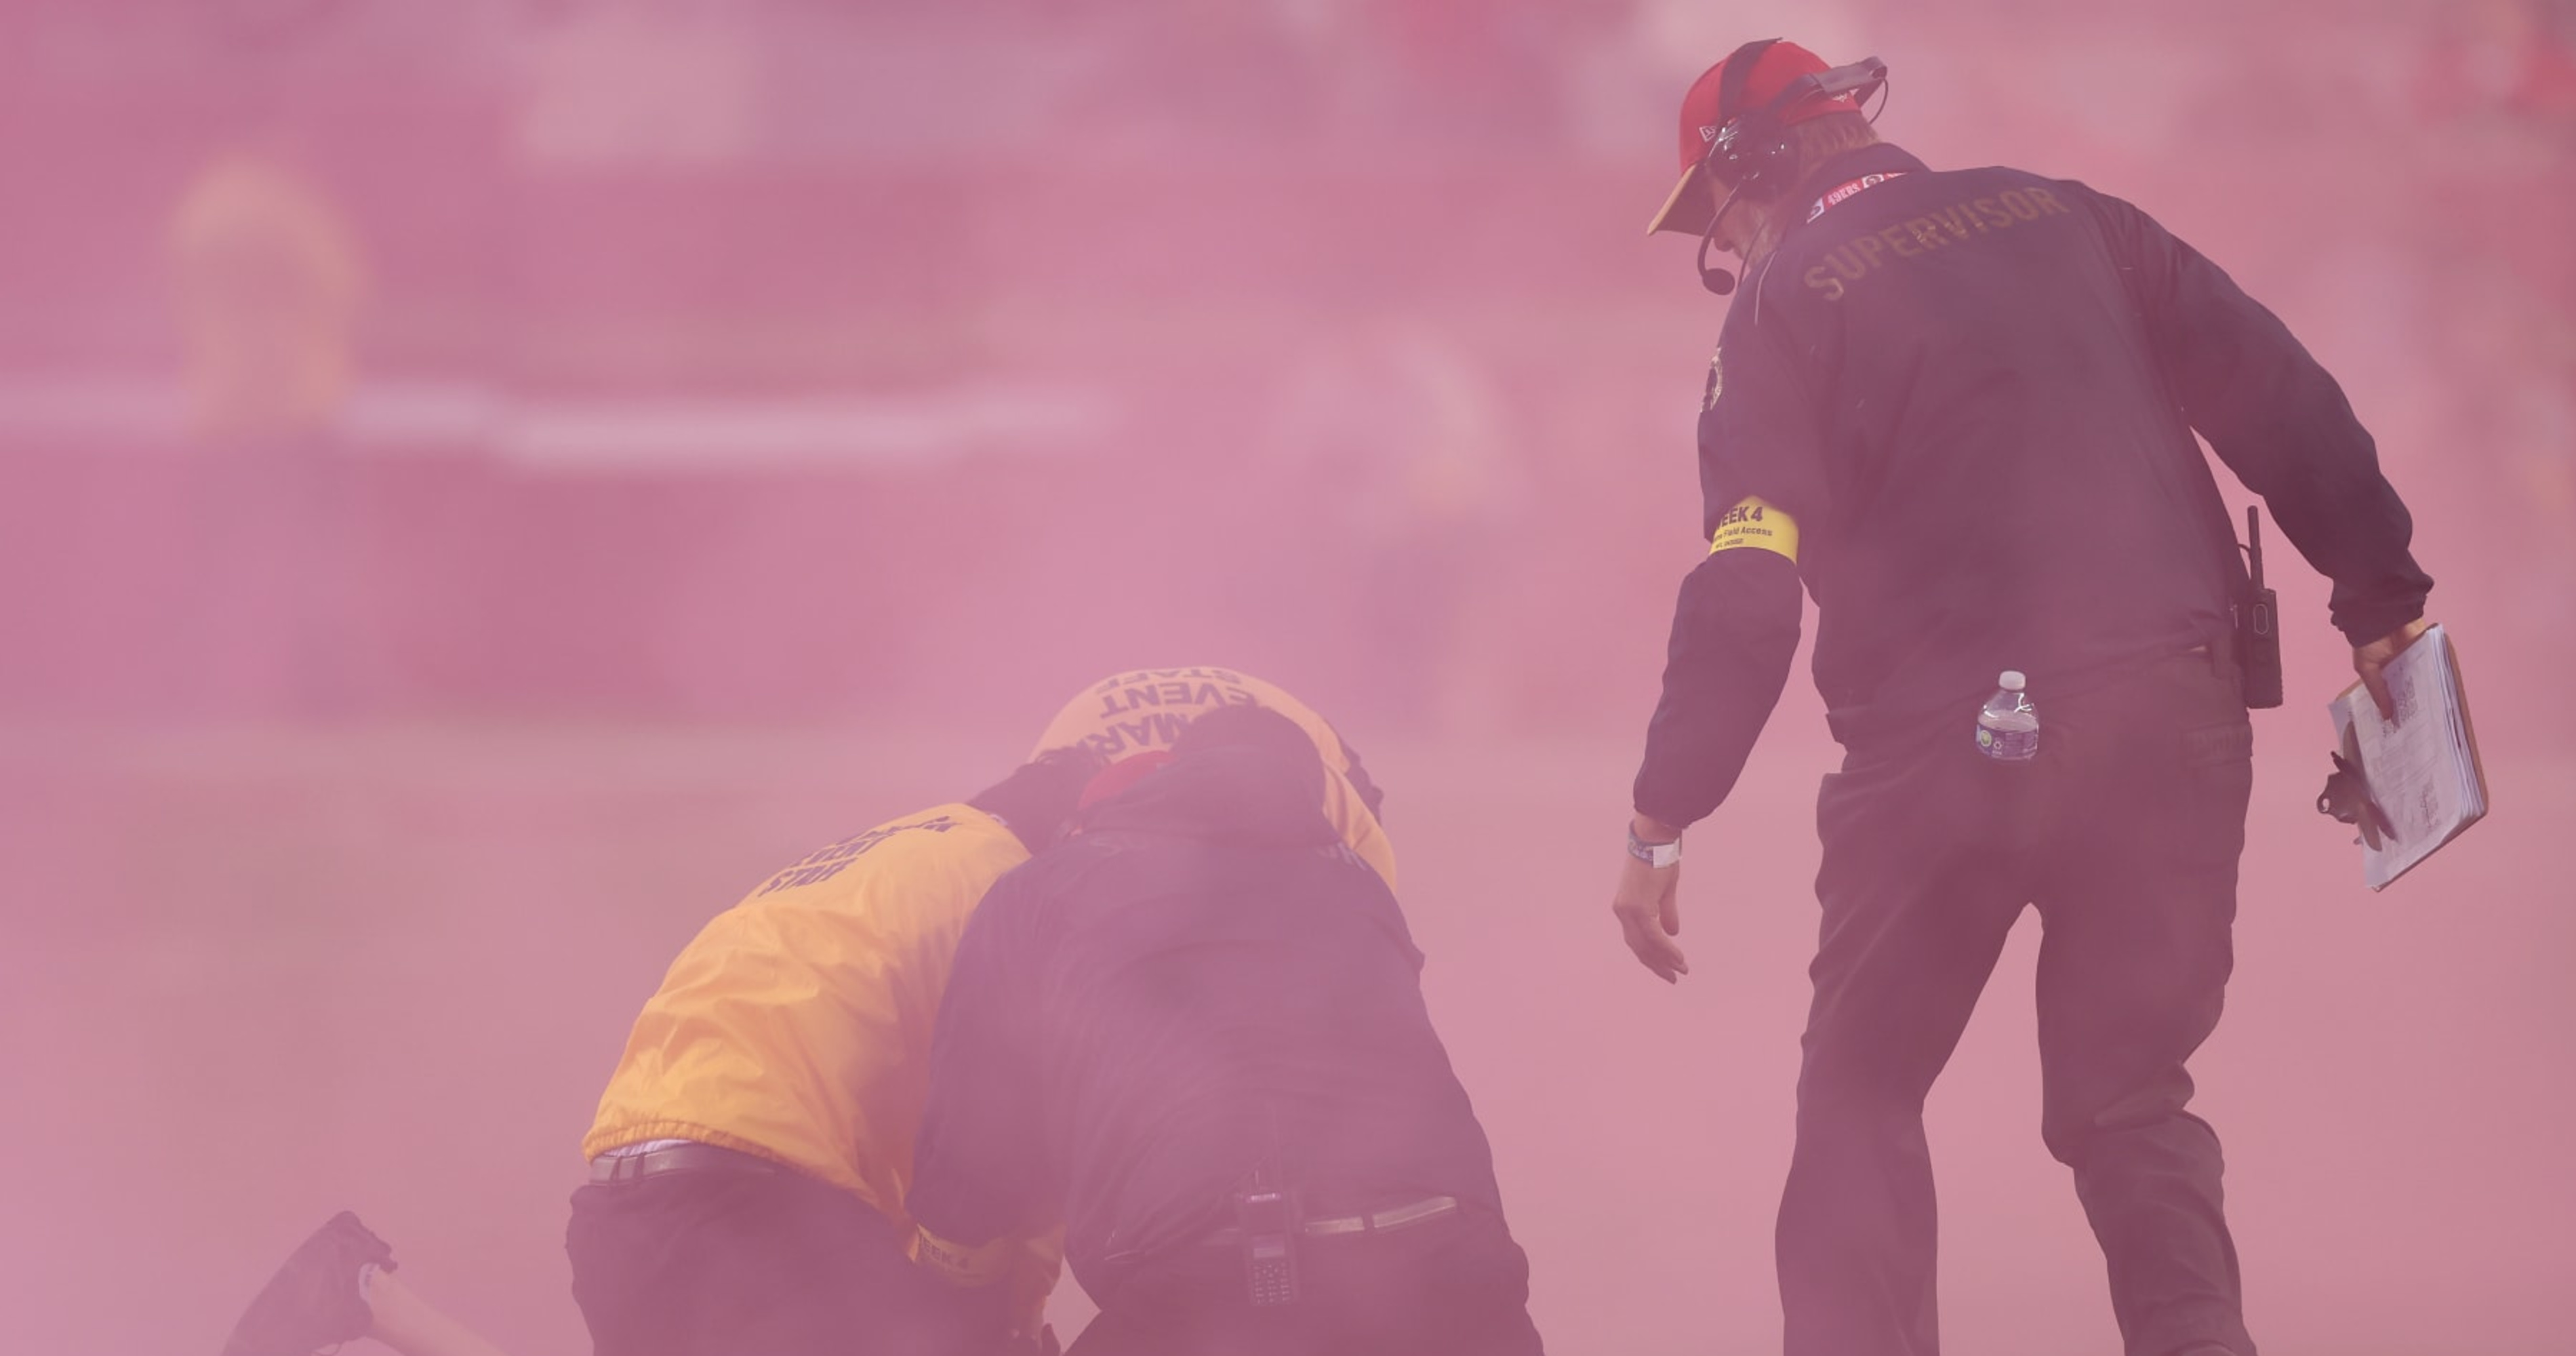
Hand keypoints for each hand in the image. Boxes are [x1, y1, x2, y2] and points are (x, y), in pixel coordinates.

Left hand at [1610, 816, 1688, 982]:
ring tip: (1680, 970)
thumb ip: (1666, 913)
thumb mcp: (1664, 891)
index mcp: (1626, 908)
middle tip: (1673, 977)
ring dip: (1664, 960)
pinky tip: (1678, 958)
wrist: (1654, 839)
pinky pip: (1654, 936)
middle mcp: (1623, 912)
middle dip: (1657, 964)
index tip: (1666, 968)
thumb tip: (1673, 933)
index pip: (1636, 941)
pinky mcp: (1638, 908)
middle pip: (1639, 948)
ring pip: (1646, 946)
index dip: (1651, 956)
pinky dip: (1666, 949)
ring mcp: (1628, 911)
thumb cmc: (1660, 860)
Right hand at [2353, 618, 2432, 723]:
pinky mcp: (2430, 655)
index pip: (2391, 694)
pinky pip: (2434, 671)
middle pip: (2410, 691)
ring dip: (2424, 696)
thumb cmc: (2368, 641)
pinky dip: (2435, 682)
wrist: (2384, 617)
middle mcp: (2403, 669)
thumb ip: (2377, 692)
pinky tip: (2435, 698)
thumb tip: (2386, 716)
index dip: (2394, 708)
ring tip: (2427, 716)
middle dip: (2411, 705)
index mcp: (2385, 673)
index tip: (2398, 726)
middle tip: (2415, 726)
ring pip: (2423, 683)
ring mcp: (2417, 663)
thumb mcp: (2366, 669)